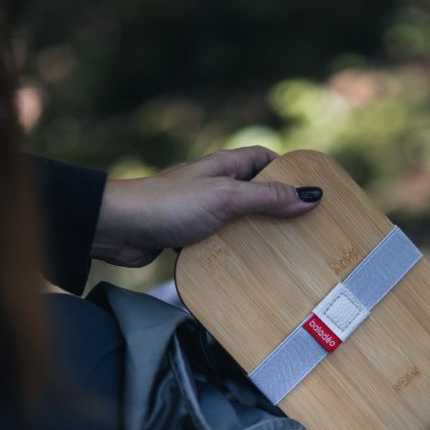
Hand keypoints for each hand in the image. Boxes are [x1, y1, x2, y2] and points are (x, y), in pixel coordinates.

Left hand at [92, 146, 323, 266]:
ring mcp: (201, 212)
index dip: (287, 171)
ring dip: (257, 236)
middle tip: (304, 229)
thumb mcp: (225, 198)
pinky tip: (248, 270)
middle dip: (278, 209)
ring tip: (284, 254)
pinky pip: (221, 244)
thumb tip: (309, 197)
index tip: (311, 190)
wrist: (118, 230)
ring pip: (239, 222)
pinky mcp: (189, 237)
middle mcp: (214, 185)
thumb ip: (266, 198)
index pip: (264, 159)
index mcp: (224, 166)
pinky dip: (235, 254)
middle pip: (255, 193)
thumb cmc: (167, 206)